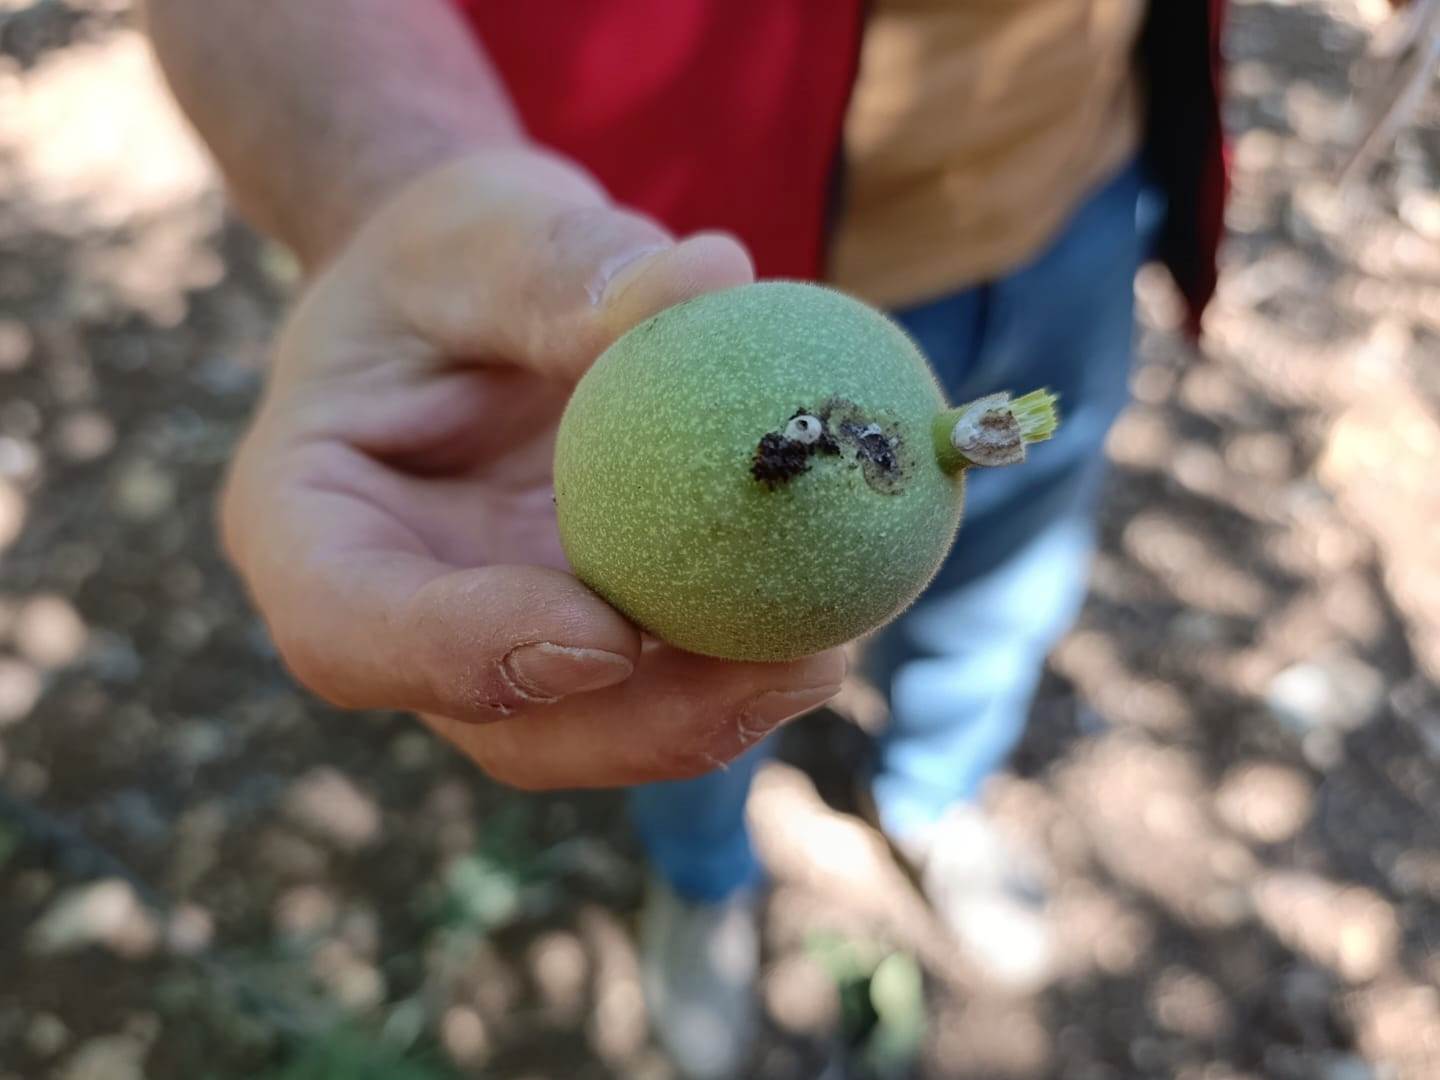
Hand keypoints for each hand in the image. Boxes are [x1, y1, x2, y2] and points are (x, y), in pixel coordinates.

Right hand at [220, 148, 846, 789]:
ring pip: (594, 728)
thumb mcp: (478, 227)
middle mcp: (398, 614)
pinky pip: (658, 677)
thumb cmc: (445, 253)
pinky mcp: (584, 630)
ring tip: (830, 649)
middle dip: (641, 725)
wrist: (472, 294)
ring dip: (716, 711)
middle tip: (782, 670)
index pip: (349, 628)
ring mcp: (498, 638)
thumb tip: (712, 282)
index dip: (468, 656)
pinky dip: (739, 661)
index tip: (608, 633)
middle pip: (497, 727)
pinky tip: (828, 613)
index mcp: (308, 525)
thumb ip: (559, 265)